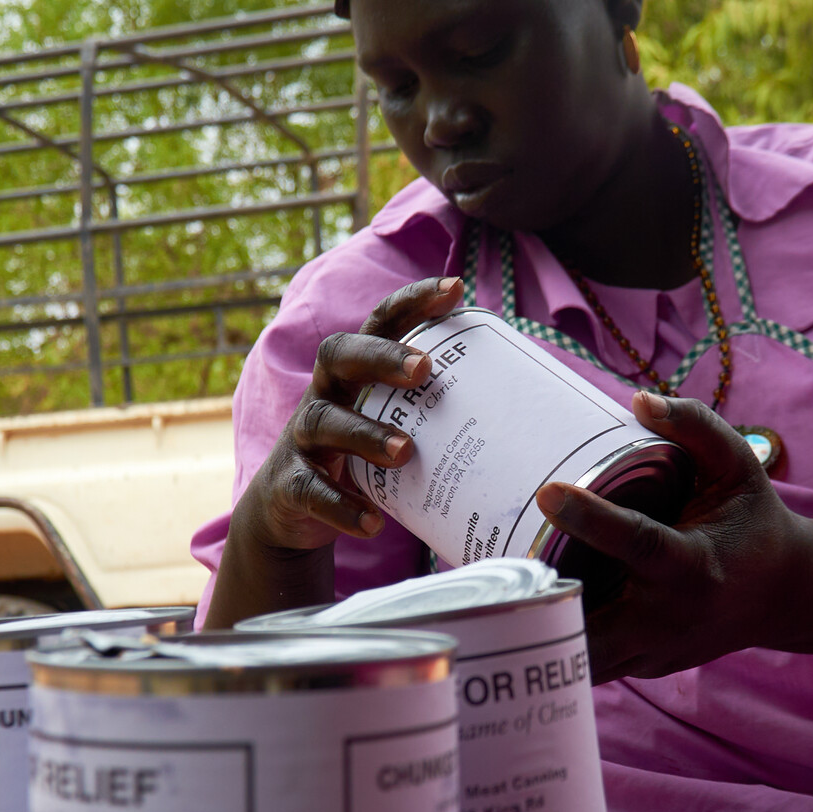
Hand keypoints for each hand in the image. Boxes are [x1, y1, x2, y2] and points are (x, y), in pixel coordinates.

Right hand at [204, 276, 463, 627]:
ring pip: (324, 422)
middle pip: (339, 355)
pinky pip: (311, 490)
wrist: (291, 507)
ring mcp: (302, 438)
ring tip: (406, 451)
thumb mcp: (392, 422)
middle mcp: (324, 392)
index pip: (379, 323)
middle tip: (424, 370)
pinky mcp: (290, 483)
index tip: (455, 289)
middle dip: (381, 358)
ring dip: (365, 434)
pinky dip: (341, 506)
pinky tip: (372, 522)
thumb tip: (523, 408)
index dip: (412, 301)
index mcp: (355, 371)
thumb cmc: (360, 454)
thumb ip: (434, 410)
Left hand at [535, 392, 812, 681]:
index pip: (638, 542)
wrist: (786, 593)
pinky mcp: (648, 667)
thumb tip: (638, 399)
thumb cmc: (753, 520)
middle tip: (502, 573)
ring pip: (587, 660)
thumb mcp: (738, 466)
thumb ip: (695, 426)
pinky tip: (536, 610)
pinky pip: (596, 663)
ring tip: (506, 595)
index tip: (547, 492)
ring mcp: (659, 650)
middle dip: (548, 609)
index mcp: (695, 564)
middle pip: (595, 631)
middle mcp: (674, 615)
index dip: (591, 518)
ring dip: (546, 633)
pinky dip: (564, 642)